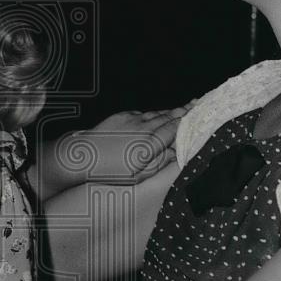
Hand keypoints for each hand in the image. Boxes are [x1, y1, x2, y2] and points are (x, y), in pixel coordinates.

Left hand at [53, 105, 189, 182]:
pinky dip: (154, 113)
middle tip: (199, 104)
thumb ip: (159, 162)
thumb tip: (176, 153)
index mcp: (149, 143)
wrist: (79, 156)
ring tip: (186, 106)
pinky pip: (143, 113)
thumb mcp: (137, 175)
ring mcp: (132, 119)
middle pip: (169, 117)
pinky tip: (160, 114)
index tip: (201, 115)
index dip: (189, 121)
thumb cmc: (109, 172)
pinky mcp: (122, 116)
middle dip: (185, 111)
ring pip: (157, 113)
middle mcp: (143, 127)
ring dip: (171, 110)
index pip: (175, 129)